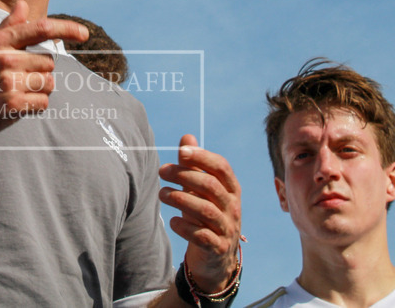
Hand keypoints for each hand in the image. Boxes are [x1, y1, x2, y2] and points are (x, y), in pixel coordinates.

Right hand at [0, 0, 87, 145]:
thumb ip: (7, 28)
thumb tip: (23, 4)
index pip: (40, 28)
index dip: (67, 28)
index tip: (85, 34)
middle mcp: (5, 58)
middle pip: (49, 62)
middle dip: (39, 72)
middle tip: (16, 80)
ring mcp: (8, 82)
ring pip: (49, 83)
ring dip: (38, 91)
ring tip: (14, 93)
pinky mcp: (12, 104)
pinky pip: (43, 102)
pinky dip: (34, 107)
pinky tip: (15, 106)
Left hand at [158, 134, 241, 291]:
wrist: (216, 256)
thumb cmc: (206, 213)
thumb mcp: (201, 189)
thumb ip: (194, 165)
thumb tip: (187, 137)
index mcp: (231, 189)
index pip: (221, 167)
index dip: (203, 157)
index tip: (182, 151)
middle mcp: (232, 207)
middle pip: (211, 186)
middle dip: (184, 175)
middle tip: (162, 171)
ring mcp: (227, 228)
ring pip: (206, 210)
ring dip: (181, 199)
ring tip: (162, 194)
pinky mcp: (218, 248)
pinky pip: (202, 236)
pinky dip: (185, 227)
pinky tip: (172, 221)